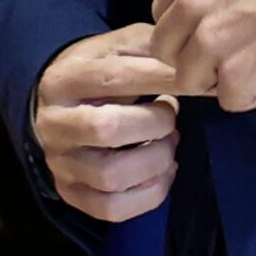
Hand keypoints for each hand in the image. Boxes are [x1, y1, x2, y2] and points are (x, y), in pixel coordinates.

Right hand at [31, 25, 182, 223]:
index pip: (116, 78)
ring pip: (110, 176)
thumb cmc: (100, 71)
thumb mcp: (120, 47)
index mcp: (64, 79)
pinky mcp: (70, 192)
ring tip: (169, 143)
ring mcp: (59, 162)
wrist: (56, 103)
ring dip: (155, 161)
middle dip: (155, 124)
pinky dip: (149, 194)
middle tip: (172, 116)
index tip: (196, 82)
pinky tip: (163, 172)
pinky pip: (111, 209)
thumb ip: (154, 49)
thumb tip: (201, 68)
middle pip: (107, 129)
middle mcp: (54, 123)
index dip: (163, 81)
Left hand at [152, 0, 255, 110]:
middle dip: (194, 60)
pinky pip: (226, 100)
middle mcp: (192, 4)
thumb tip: (188, 36)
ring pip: (189, 81)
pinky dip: (250, 94)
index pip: (162, 19)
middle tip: (234, 54)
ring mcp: (210, 42)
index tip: (214, 34)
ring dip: (219, 80)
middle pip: (167, 53)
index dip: (187, 33)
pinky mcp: (234, 76)